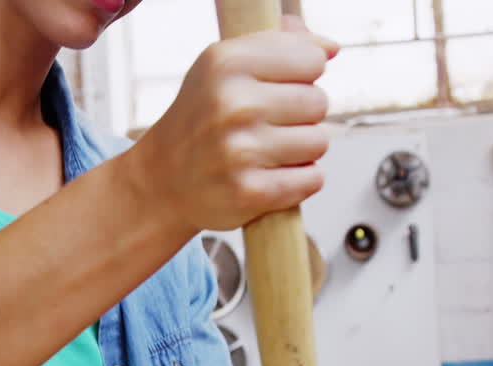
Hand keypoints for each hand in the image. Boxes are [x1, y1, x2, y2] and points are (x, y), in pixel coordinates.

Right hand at [125, 15, 338, 235]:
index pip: (312, 60)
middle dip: (301, 116)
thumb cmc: (200, 120)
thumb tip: (330, 48)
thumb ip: (279, 45)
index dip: (302, 76)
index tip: (278, 89)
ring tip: (268, 151)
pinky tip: (271, 174)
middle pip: (318, 102)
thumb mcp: (224, 67)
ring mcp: (240, 151)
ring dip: (302, 150)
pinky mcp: (250, 191)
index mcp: (226, 63)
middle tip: (268, 125)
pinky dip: (300, 180)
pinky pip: (312, 179)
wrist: (162, 179)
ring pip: (319, 142)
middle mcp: (232, 104)